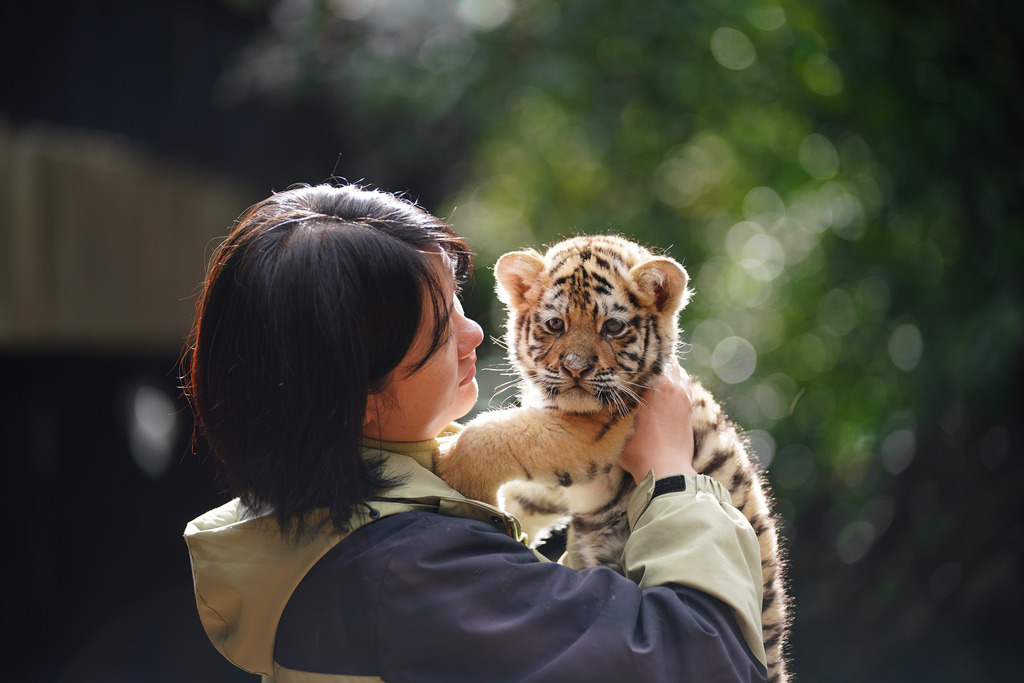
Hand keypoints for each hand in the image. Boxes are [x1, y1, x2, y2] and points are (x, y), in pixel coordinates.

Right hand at [619, 360, 696, 482]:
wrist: (667, 472)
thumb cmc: (640, 452)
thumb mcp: (619, 426)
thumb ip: (614, 406)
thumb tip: (603, 394)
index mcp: (656, 385)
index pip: (646, 359)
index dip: (634, 357)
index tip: (623, 356)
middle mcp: (672, 385)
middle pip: (662, 359)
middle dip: (649, 360)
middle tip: (634, 362)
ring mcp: (684, 395)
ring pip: (674, 369)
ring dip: (663, 369)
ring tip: (648, 374)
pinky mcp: (689, 406)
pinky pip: (682, 382)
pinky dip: (673, 380)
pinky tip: (661, 388)